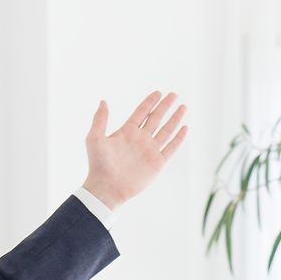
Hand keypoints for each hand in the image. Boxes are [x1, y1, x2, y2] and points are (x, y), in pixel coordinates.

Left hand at [80, 91, 187, 209]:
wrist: (107, 187)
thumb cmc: (98, 164)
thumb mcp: (95, 138)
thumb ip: (100, 119)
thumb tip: (103, 101)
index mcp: (126, 132)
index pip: (141, 112)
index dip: (150, 102)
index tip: (158, 92)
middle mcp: (140, 139)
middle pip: (156, 118)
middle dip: (165, 106)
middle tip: (174, 94)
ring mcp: (149, 150)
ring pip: (166, 130)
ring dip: (175, 119)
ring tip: (183, 107)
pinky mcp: (157, 163)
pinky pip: (171, 148)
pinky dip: (178, 138)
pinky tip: (185, 128)